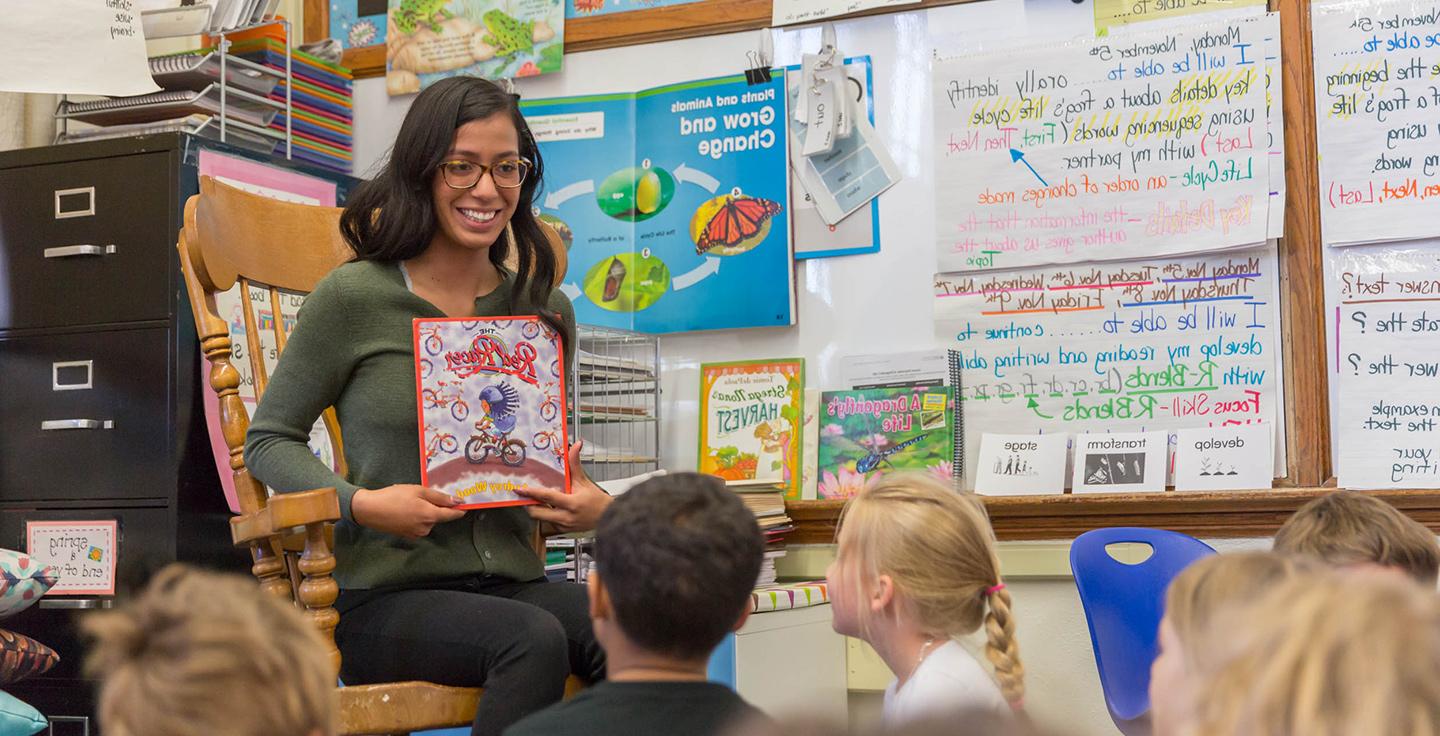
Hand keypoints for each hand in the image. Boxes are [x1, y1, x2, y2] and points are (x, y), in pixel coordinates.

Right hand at [351, 484, 465, 538]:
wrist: (369, 510)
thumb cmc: (393, 497)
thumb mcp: (418, 491)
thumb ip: (439, 497)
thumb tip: (456, 502)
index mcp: (430, 516)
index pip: (451, 515)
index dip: (459, 509)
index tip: (465, 504)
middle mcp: (426, 528)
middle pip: (438, 516)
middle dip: (435, 506)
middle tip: (421, 495)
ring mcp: (416, 534)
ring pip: (428, 520)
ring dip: (424, 511)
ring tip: (409, 501)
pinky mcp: (408, 535)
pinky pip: (419, 524)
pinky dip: (416, 517)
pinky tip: (404, 509)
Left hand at [516, 441, 612, 533]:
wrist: (607, 517)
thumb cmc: (597, 500)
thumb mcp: (584, 481)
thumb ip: (575, 464)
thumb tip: (575, 446)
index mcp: (572, 504)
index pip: (547, 497)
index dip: (531, 493)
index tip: (520, 489)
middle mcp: (566, 517)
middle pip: (537, 513)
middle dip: (528, 504)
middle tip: (526, 495)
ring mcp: (563, 526)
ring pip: (541, 518)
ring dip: (537, 508)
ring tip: (538, 499)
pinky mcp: (562, 530)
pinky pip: (548, 522)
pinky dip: (546, 513)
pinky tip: (550, 507)